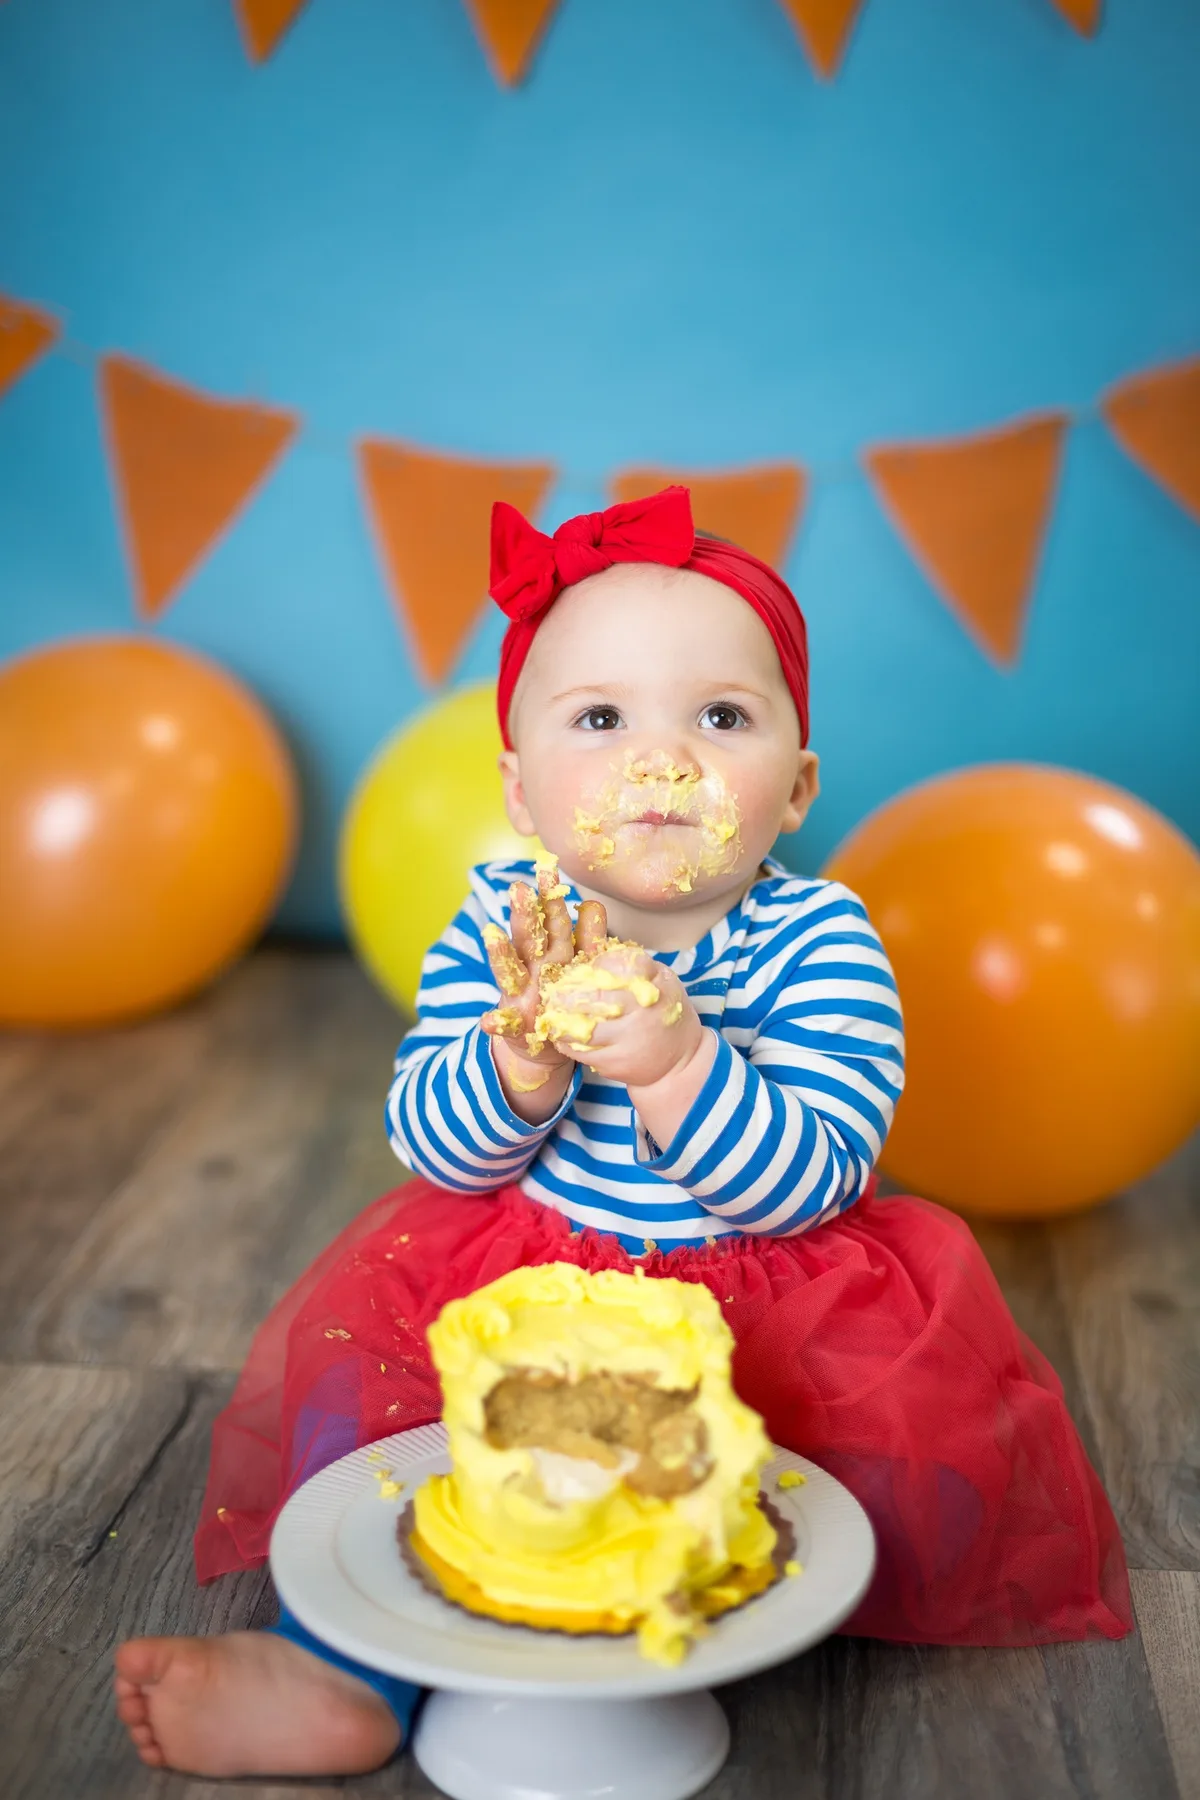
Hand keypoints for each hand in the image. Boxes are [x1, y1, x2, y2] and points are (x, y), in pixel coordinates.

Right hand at [481, 861, 608, 1091]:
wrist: (548, 1044)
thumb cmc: (563, 997)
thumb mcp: (577, 966)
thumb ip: (587, 938)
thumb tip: (592, 904)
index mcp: (548, 952)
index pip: (547, 918)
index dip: (548, 895)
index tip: (548, 867)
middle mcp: (530, 969)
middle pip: (527, 938)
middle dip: (523, 914)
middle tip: (519, 888)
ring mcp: (519, 997)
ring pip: (509, 972)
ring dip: (501, 953)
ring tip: (492, 935)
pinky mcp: (514, 1028)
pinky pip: (505, 1025)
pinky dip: (495, 1023)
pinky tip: (488, 1020)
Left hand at [548, 943, 706, 1091]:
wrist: (680, 1061)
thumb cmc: (665, 1014)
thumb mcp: (663, 981)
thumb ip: (638, 966)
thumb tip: (600, 959)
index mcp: (657, 987)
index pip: (624, 967)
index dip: (600, 967)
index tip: (584, 969)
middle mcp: (644, 1013)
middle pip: (597, 996)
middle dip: (570, 993)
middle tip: (554, 992)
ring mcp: (629, 1040)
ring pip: (585, 1026)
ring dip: (562, 1019)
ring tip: (552, 1012)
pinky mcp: (617, 1063)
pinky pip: (583, 1051)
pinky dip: (566, 1041)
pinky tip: (561, 1033)